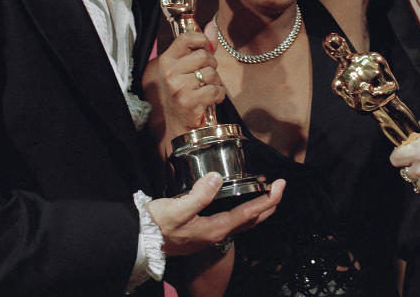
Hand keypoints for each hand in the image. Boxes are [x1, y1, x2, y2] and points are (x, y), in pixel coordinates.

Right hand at [142, 31, 224, 138]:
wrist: (179, 122)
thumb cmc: (185, 91)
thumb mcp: (188, 67)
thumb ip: (201, 46)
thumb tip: (211, 26)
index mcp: (167, 60)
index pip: (186, 38)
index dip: (202, 40)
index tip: (205, 48)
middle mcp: (170, 72)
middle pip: (204, 56)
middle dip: (211, 66)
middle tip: (204, 76)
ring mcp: (178, 87)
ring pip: (212, 73)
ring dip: (215, 82)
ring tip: (205, 89)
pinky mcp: (188, 101)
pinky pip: (215, 90)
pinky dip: (218, 95)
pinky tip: (209, 99)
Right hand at [147, 172, 285, 255]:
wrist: (139, 242)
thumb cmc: (156, 226)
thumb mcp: (177, 208)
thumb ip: (199, 195)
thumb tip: (217, 178)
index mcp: (216, 228)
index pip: (250, 213)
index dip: (268, 199)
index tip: (280, 185)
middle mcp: (216, 234)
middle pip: (252, 221)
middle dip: (268, 204)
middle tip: (279, 188)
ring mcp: (209, 235)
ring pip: (242, 222)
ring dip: (257, 208)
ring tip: (264, 193)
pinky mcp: (201, 232)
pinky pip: (230, 221)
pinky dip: (241, 211)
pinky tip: (236, 202)